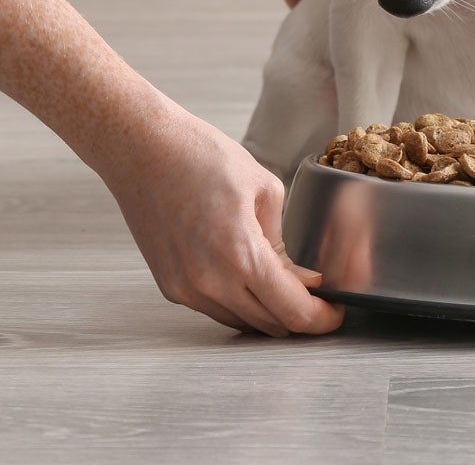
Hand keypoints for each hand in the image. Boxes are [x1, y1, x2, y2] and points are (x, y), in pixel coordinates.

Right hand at [101, 112, 343, 334]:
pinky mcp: (169, 286)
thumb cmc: (197, 155)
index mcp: (240, 254)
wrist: (140, 148)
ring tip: (281, 286)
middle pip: (271, 326)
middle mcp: (210, 281)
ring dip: (267, 312)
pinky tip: (244, 276)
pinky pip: (214, 308)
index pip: (294, 312)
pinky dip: (236, 302)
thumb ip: (283, 241)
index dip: (322, 319)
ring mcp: (185, 288)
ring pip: (241, 322)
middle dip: (299, 316)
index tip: (334, 311)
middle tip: (315, 298)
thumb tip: (299, 276)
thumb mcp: (263, 188)